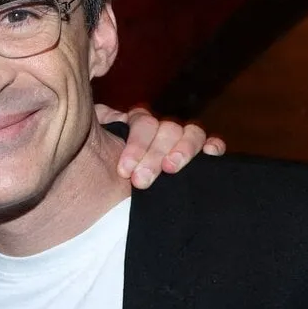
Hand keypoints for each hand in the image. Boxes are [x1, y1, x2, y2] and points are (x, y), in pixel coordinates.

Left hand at [95, 104, 226, 188]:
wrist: (108, 197)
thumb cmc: (102, 170)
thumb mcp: (94, 145)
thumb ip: (97, 125)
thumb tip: (97, 111)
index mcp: (137, 123)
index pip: (143, 121)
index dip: (136, 145)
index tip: (124, 170)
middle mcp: (161, 129)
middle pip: (167, 129)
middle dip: (153, 156)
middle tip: (141, 180)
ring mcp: (182, 141)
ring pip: (192, 132)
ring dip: (182, 150)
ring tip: (170, 169)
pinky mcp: (201, 158)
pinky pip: (213, 143)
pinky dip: (214, 146)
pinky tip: (210, 154)